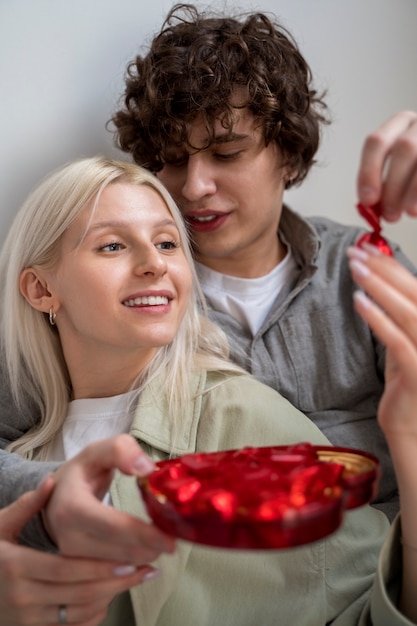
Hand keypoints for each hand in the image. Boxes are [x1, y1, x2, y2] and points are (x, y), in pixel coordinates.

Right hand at [0, 474, 158, 625]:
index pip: (66, 567)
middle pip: (81, 590)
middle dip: (120, 579)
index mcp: (16, 565)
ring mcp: (28, 616)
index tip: (137, 553)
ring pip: (81, 609)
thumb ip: (27, 503)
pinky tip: (116, 590)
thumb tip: (51, 481)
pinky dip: (98, 609)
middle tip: (150, 564)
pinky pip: (74, 623)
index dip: (104, 561)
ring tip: (143, 574)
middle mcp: (22, 595)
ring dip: (115, 593)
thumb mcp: (1, 524)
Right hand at [43, 434, 175, 563]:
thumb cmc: (81, 473)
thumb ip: (122, 450)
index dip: (144, 535)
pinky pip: (107, 583)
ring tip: (160, 546)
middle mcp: (67, 539)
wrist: (54, 497)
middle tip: (174, 539)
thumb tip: (146, 469)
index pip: (113, 527)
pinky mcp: (73, 575)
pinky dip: (130, 575)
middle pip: (118, 554)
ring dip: (142, 561)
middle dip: (150, 549)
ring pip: (115, 573)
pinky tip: (145, 562)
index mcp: (71, 508)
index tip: (171, 540)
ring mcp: (68, 561)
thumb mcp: (98, 451)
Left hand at [347, 244, 416, 436]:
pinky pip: (397, 341)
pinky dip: (378, 318)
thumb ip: (400, 320)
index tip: (370, 249)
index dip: (395, 267)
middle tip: (357, 252)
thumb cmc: (408, 388)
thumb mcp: (406, 347)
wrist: (413, 433)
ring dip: (380, 287)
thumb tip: (379, 285)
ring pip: (409, 312)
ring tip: (356, 268)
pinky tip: (358, 301)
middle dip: (385, 269)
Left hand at [357, 110, 416, 221]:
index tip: (367, 200)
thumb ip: (383, 187)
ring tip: (409, 212)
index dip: (369, 173)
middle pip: (404, 148)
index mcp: (398, 126)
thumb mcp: (396, 174)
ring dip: (414, 190)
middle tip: (390, 213)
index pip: (376, 143)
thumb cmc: (412, 173)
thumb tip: (370, 206)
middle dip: (394, 184)